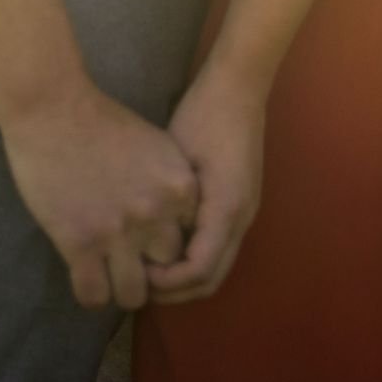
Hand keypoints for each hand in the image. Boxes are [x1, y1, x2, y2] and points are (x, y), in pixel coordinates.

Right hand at [0, 86, 199, 310]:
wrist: (50, 106)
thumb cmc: (97, 118)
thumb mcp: (154, 145)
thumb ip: (170, 183)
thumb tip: (172, 215)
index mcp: (180, 189)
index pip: (191, 240)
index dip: (167, 242)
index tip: (149, 238)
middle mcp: (156, 215)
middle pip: (167, 268)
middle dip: (148, 266)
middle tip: (126, 257)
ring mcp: (119, 233)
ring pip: (134, 294)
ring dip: (122, 288)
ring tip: (107, 274)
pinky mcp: (80, 243)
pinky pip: (94, 294)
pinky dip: (91, 294)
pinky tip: (83, 276)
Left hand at [147, 60, 265, 301]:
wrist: (237, 90)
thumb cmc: (203, 116)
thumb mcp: (177, 158)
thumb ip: (167, 200)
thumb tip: (140, 235)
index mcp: (226, 209)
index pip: (199, 269)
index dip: (168, 283)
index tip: (137, 274)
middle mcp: (241, 219)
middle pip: (212, 277)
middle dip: (176, 290)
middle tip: (138, 285)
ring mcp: (244, 213)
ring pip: (218, 265)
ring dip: (185, 277)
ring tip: (147, 271)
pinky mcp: (240, 204)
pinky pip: (219, 245)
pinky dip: (194, 257)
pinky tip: (164, 246)